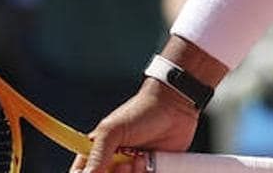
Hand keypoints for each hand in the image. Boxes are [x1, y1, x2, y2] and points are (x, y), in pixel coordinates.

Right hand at [72, 79, 199, 172]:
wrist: (175, 107)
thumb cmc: (141, 111)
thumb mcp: (113, 130)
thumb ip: (98, 155)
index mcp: (96, 152)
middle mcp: (113, 164)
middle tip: (125, 165)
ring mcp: (133, 170)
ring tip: (141, 159)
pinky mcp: (151, 172)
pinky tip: (150, 160)